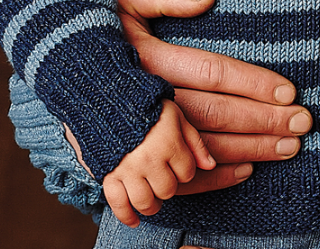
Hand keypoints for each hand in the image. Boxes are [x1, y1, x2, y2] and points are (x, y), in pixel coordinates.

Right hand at [102, 100, 214, 226]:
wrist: (110, 99)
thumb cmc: (148, 106)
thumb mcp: (176, 116)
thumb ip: (194, 141)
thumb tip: (211, 165)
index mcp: (168, 143)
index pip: (187, 173)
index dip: (185, 169)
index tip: (176, 161)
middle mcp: (149, 159)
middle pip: (167, 190)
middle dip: (168, 186)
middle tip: (162, 175)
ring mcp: (127, 169)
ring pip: (145, 202)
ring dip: (151, 204)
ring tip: (152, 197)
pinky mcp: (108, 174)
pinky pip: (118, 204)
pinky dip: (126, 216)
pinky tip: (134, 220)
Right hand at [111, 0, 312, 192]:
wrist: (53, 67)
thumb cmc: (96, 24)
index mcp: (146, 59)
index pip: (211, 72)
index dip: (252, 82)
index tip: (289, 89)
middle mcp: (145, 100)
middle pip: (215, 114)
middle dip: (264, 119)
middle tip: (304, 121)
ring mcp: (138, 136)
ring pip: (204, 149)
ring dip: (250, 149)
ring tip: (289, 146)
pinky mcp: (131, 161)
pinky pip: (178, 178)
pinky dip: (215, 178)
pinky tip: (246, 171)